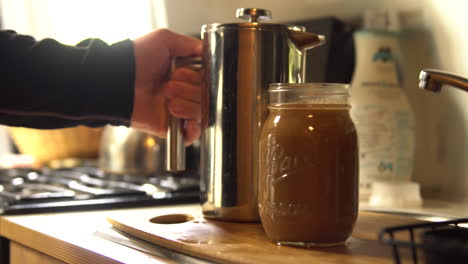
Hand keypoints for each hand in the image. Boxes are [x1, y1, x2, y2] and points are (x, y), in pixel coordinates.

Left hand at [130, 29, 201, 144]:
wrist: (118, 81)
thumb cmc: (136, 59)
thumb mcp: (164, 39)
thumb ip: (189, 44)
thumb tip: (207, 51)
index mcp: (183, 74)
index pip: (207, 79)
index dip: (198, 76)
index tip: (182, 72)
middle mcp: (182, 92)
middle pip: (206, 96)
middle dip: (190, 90)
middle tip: (168, 85)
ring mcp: (178, 110)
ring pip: (202, 113)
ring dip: (188, 105)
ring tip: (168, 100)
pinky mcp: (170, 127)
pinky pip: (193, 135)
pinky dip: (194, 129)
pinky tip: (185, 120)